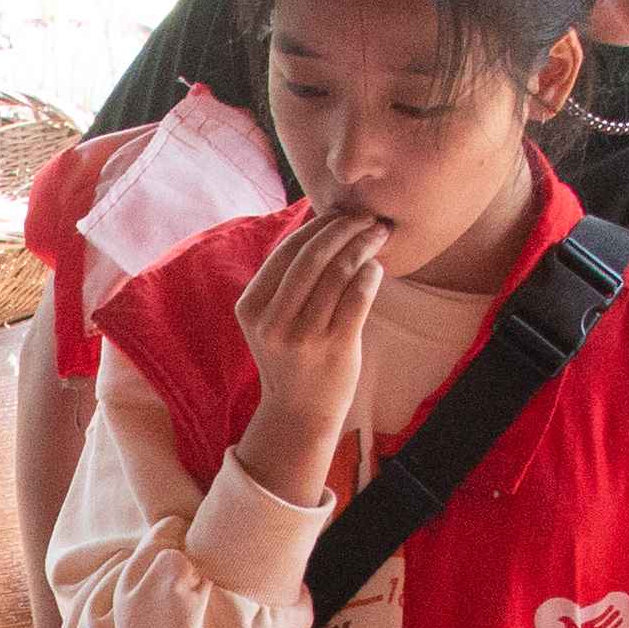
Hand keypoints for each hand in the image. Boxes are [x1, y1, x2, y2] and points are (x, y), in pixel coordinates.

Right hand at [224, 208, 390, 505]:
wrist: (299, 413)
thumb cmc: (290, 358)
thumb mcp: (269, 320)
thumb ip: (284, 281)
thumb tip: (323, 224)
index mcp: (251, 308)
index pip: (286, 251)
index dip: (317, 226)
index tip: (340, 214)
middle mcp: (273, 321)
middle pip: (313, 256)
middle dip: (344, 228)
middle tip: (366, 218)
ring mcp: (303, 336)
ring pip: (338, 272)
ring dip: (363, 245)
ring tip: (377, 235)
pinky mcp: (334, 346)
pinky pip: (358, 294)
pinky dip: (371, 272)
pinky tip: (376, 266)